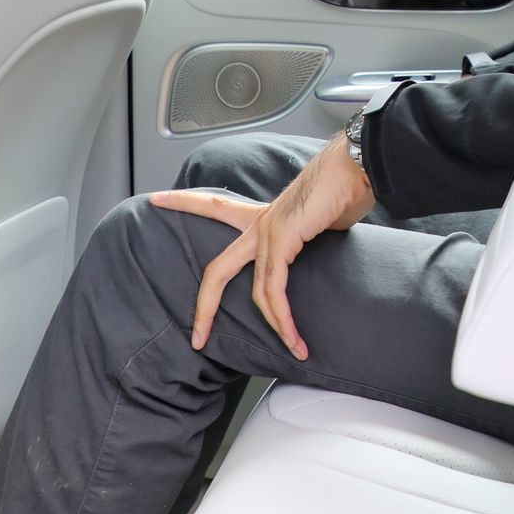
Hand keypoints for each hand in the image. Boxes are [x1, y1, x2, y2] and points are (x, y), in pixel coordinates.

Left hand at [150, 134, 372, 359]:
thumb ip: (308, 239)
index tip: (157, 199)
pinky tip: (294, 335)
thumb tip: (315, 247)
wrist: (356, 166)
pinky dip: (284, 318)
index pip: (215, 207)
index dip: (184, 202)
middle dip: (204, 306)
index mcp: (264, 216)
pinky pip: (275, 289)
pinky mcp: (281, 240)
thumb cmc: (343, 188)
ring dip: (276, 325)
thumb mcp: (318, 220)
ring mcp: (267, 232)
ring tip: (293, 347)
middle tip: (195, 336)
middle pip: (217, 268)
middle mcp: (259, 224)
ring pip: (255, 291)